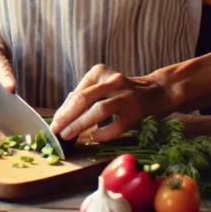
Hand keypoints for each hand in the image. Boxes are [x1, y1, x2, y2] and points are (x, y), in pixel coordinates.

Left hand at [48, 64, 172, 143]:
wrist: (157, 92)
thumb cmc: (123, 92)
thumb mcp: (103, 86)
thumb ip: (85, 97)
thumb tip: (62, 116)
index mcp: (100, 72)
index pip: (76, 93)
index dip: (62, 111)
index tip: (53, 125)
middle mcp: (113, 81)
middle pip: (84, 99)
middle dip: (66, 117)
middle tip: (55, 131)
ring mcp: (126, 97)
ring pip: (99, 110)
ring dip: (80, 124)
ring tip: (67, 135)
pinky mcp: (136, 113)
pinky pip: (116, 126)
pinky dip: (102, 134)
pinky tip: (93, 138)